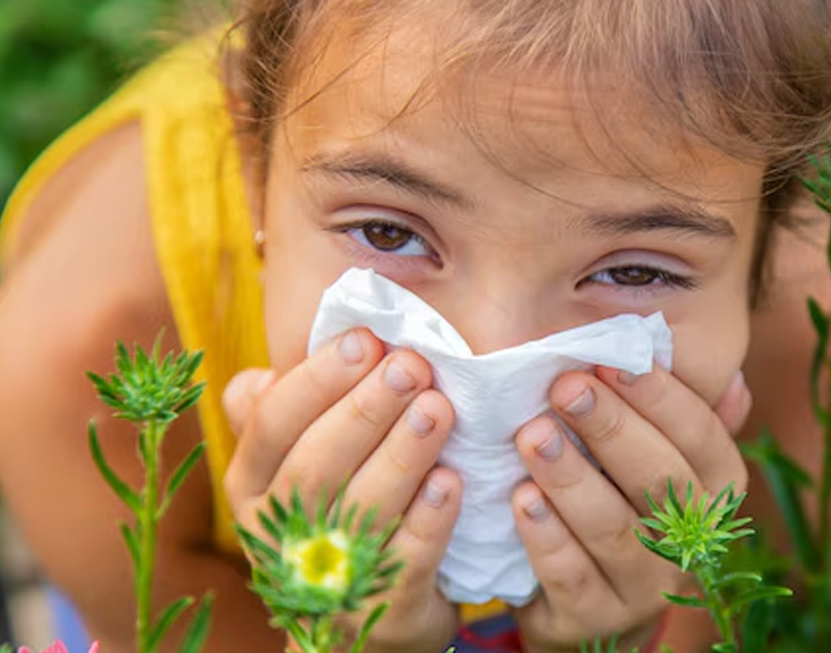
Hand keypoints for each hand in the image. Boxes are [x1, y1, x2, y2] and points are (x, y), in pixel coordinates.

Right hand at [222, 329, 461, 651]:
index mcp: (253, 481)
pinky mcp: (378, 611)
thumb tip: (259, 374)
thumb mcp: (299, 461)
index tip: (367, 340)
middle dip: (366, 409)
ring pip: (359, 509)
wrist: (367, 617)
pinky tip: (451, 481)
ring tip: (438, 409)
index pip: (273, 423)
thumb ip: (285, 414)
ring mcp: (326, 576)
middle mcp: (277, 530)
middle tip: (413, 367)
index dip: (319, 379)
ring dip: (401, 455)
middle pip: (315, 464)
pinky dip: (428, 519)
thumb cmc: (339, 509)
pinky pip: (404, 560)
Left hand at [511, 366, 752, 651]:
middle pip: (660, 481)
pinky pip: (573, 577)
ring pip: (615, 530)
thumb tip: (729, 378)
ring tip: (533, 436)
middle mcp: (693, 542)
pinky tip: (522, 498)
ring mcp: (647, 588)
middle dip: (612, 429)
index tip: (612, 361)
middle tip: (565, 388)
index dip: (660, 397)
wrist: (586, 602)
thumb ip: (678, 417)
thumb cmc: (620, 501)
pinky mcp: (597, 620)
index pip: (701, 437)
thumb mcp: (653, 458)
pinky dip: (548, 537)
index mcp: (716, 491)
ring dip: (572, 479)